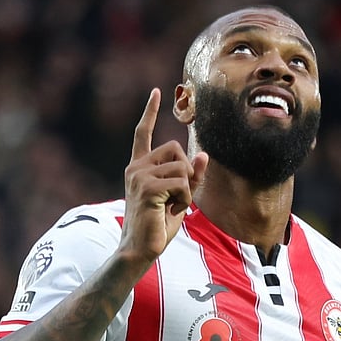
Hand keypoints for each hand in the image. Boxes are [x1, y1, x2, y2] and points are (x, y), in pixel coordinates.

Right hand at [119, 88, 207, 262]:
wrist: (141, 249)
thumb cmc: (158, 225)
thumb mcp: (180, 197)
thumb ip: (192, 176)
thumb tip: (204, 154)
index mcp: (139, 167)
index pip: (142, 133)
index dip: (150, 112)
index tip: (156, 92)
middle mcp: (136, 167)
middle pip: (175, 148)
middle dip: (186, 171)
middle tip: (177, 196)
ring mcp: (139, 175)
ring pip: (182, 166)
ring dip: (186, 189)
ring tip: (172, 206)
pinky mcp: (146, 187)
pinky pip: (181, 182)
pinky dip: (185, 198)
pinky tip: (172, 210)